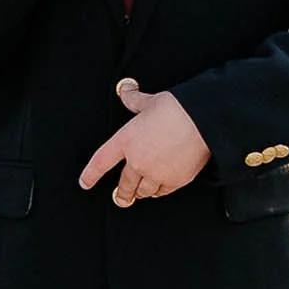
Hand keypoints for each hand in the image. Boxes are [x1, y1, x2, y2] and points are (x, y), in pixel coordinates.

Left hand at [80, 79, 210, 206]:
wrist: (203, 122)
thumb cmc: (177, 109)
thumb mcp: (149, 101)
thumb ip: (134, 99)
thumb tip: (126, 90)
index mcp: (126, 140)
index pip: (101, 161)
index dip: (90, 175)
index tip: (85, 182)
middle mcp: (138, 161)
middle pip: (124, 185)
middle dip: (122, 194)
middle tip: (120, 197)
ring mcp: (156, 173)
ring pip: (143, 191)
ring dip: (140, 192)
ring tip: (140, 193)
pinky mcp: (174, 181)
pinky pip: (162, 192)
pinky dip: (159, 191)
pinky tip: (159, 188)